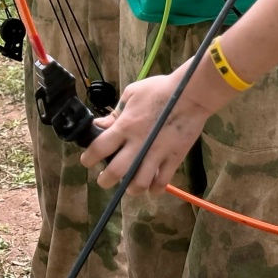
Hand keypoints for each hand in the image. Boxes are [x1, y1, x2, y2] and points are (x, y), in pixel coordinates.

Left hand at [82, 65, 213, 192]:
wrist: (190, 94)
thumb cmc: (159, 89)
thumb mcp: (132, 93)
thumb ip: (116, 112)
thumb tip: (100, 124)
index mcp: (125, 126)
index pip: (100, 147)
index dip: (89, 158)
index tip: (86, 161)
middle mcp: (138, 143)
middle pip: (116, 171)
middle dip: (105, 180)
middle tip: (103, 180)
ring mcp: (157, 153)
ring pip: (140, 182)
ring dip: (131, 188)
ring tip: (128, 187)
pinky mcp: (174, 158)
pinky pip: (163, 181)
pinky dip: (155, 189)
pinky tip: (151, 188)